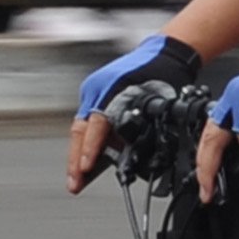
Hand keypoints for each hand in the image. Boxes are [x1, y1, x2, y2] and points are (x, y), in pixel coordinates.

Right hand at [67, 33, 202, 191]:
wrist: (164, 54)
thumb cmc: (163, 76)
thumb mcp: (157, 104)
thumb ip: (141, 128)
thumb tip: (130, 157)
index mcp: (111, 91)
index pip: (95, 124)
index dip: (90, 148)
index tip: (84, 168)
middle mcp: (96, 91)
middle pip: (80, 130)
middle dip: (76, 159)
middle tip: (73, 183)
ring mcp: (93, 92)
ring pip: (81, 128)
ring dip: (78, 154)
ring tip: (76, 179)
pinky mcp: (94, 95)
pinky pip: (87, 122)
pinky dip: (86, 142)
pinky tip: (85, 161)